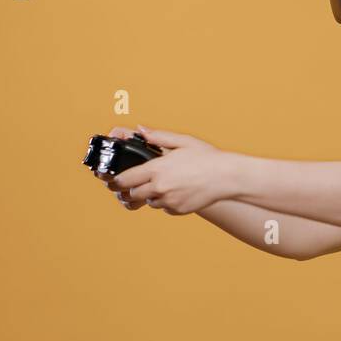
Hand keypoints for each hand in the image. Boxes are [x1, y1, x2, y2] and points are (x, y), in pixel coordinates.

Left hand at [102, 124, 226, 214]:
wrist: (227, 177)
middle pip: (132, 194)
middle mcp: (160, 187)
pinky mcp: (178, 210)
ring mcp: (169, 200)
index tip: (113, 181)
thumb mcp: (182, 141)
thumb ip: (158, 137)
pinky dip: (167, 202)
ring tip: (164, 185)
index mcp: (157, 169)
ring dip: (151, 196)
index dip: (116, 181)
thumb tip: (141, 129)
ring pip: (149, 202)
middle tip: (133, 186)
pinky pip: (165, 208)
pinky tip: (178, 191)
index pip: (125, 179)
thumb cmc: (206, 157)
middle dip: (130, 191)